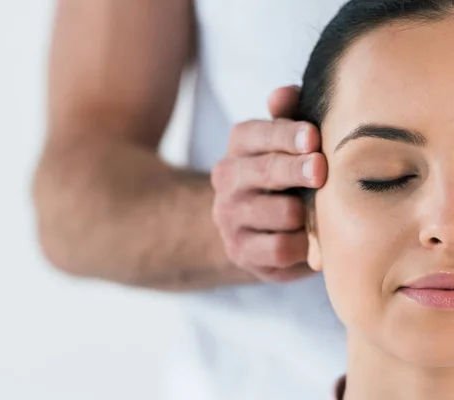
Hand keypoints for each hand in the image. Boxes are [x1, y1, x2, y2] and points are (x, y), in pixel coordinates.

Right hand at [211, 86, 327, 282]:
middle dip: (296, 170)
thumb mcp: (288, 141)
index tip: (313, 138)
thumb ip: (288, 115)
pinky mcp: (240, 251)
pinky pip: (279, 248)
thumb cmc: (286, 176)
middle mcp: (227, 178)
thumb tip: (285, 93)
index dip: (286, 135)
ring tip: (324, 211)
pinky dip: (303, 244)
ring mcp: (229, 217)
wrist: (261, 229)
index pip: (256, 134)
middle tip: (321, 170)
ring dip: (306, 213)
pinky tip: (314, 240)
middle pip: (265, 171)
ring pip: (279, 212)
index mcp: (239, 145)